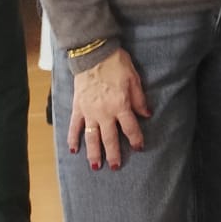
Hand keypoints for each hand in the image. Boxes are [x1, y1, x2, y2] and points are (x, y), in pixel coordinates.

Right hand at [67, 50, 148, 171]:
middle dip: (113, 153)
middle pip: (110, 138)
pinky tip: (74, 150)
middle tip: (115, 167)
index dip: (136, 139)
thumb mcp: (134, 79)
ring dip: (93, 153)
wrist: (94, 54)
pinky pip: (75, 127)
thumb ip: (139, 99)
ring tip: (96, 166)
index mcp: (121, 105)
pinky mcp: (78, 108)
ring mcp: (89, 112)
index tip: (139, 148)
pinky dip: (73, 139)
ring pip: (91, 137)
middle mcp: (105, 112)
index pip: (130, 127)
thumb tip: (147, 115)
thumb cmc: (117, 64)